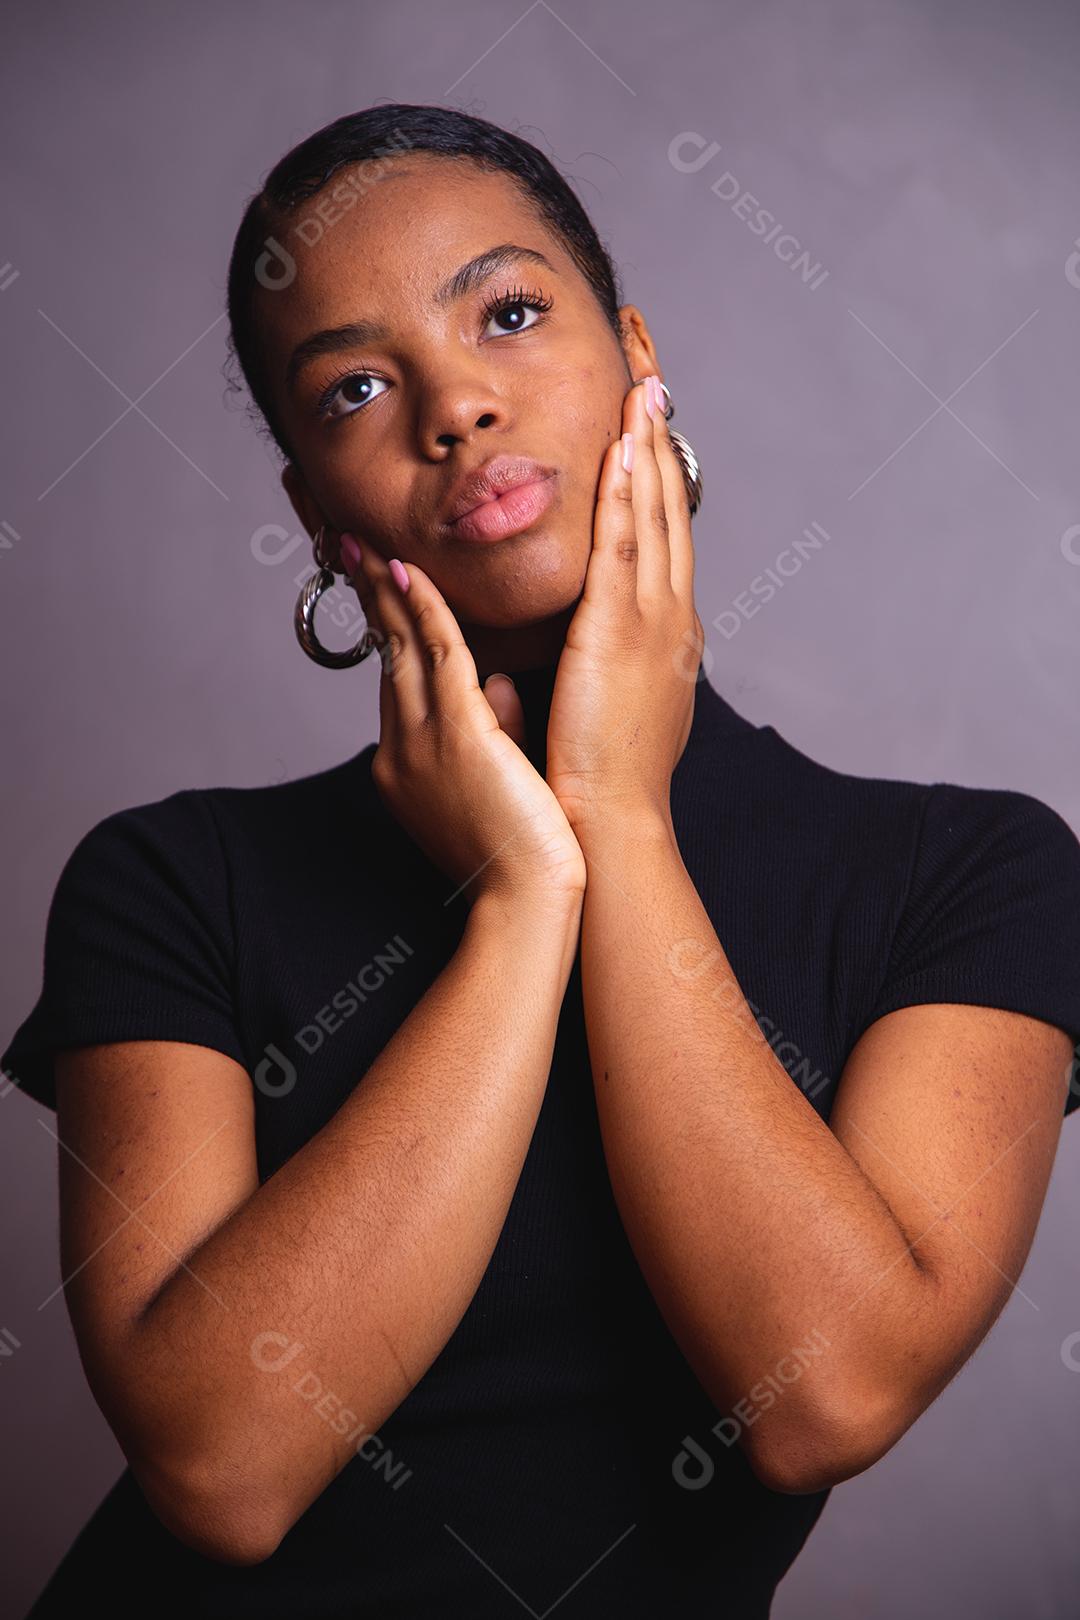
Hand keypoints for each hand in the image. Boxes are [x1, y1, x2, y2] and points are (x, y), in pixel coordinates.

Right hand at [339, 538, 586, 907]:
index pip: (398, 682)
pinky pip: (434, 655)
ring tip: (370, 545)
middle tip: (356, 546)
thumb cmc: (524, 853)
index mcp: (409, 765)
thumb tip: (499, 683)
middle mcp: (403, 749)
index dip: (388, 630)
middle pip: (385, 655)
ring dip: (387, 590)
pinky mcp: (456, 734)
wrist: (526, 900)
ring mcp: (424, 741)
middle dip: (373, 598)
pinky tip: (409, 573)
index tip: (382, 587)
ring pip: (400, 647)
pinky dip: (421, 609)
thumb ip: (494, 728)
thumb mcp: (500, 780)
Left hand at [546, 374, 704, 830]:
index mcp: (665, 638)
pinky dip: (626, 490)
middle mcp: (670, 620)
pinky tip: (622, 444)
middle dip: (659, 443)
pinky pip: (624, 545)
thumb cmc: (596, 780)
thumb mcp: (596, 712)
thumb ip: (579, 675)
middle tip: (652, 381)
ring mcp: (652, 623)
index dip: (655, 481)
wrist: (607, 822)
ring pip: (652, 515)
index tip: (645, 431)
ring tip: (642, 387)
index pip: (661, 541)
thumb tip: (547, 660)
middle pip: (668, 512)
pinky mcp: (620, 632)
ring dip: (647, 446)